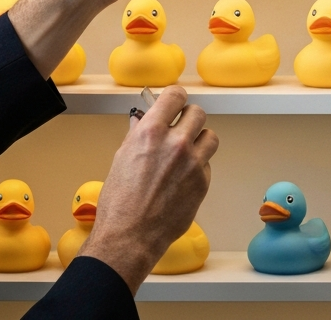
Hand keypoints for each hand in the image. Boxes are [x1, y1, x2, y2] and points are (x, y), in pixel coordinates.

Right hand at [79, 86, 217, 292]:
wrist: (130, 236)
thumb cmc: (120, 200)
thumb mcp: (122, 157)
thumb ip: (138, 134)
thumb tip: (142, 120)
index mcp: (152, 131)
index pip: (175, 95)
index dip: (175, 98)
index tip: (174, 103)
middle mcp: (176, 143)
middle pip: (198, 113)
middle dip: (188, 118)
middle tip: (180, 128)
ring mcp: (193, 163)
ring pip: (210, 136)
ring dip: (199, 140)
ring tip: (187, 151)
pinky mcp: (203, 183)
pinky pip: (207, 164)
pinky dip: (199, 166)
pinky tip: (183, 178)